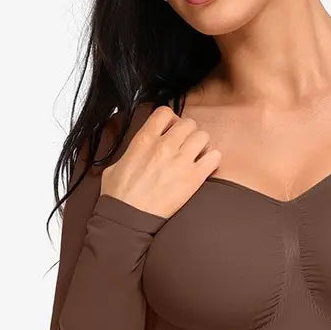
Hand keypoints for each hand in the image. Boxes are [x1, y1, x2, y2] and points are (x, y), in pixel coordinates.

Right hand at [100, 105, 221, 218]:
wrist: (129, 217)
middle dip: (188, 133)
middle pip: (188, 123)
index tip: (171, 129)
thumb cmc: (120, 195)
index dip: (171, 119)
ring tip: (196, 155)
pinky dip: (213, 160)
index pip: (165, 113)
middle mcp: (165, 146)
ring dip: (201, 145)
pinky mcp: (194, 178)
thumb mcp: (116, 165)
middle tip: (185, 145)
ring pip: (203, 136)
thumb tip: (135, 153)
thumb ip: (131, 153)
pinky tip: (205, 167)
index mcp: (145, 140)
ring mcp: (181, 161)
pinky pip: (214, 157)